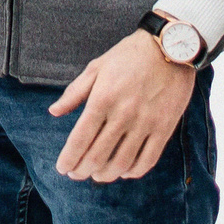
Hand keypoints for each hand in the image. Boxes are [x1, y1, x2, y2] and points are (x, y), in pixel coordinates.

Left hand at [48, 27, 196, 181]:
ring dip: (106, 174)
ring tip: (97, 176)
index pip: (80, 138)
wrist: (170, 47)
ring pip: (122, 162)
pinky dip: (134, 171)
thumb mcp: (97, 67)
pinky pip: (148, 159)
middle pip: (98, 155)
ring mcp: (145, 123)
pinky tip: (125, 172)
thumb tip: (54, 112)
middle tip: (76, 175)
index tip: (63, 168)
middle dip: (83, 170)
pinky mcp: (164, 127)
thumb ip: (74, 92)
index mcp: (102, 99)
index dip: (69, 158)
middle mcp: (123, 114)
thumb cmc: (129, 55)